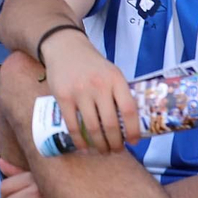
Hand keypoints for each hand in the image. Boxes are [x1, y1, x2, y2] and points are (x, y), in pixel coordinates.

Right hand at [40, 28, 140, 153]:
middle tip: (116, 150)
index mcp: (116, 79)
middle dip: (115, 143)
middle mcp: (99, 85)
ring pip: (93, 128)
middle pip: (111, 124)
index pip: (129, 110)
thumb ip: (119, 93)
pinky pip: (73, 125)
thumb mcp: (111, 72)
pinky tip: (84, 147)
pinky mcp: (63, 97)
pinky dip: (79, 140)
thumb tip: (129, 124)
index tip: (134, 142)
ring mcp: (80, 91)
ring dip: (100, 145)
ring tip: (103, 151)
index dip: (133, 130)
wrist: (64, 46)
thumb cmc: (92, 64)